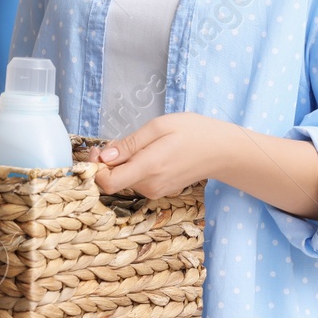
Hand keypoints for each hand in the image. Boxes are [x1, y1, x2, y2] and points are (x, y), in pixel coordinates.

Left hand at [86, 112, 234, 198]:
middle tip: (119, 141)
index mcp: (148, 168)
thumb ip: (130, 144)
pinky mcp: (160, 191)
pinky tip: (149, 154)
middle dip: (110, 162)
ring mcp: (156, 191)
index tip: (98, 150)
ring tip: (142, 145)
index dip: (96, 168)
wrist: (222, 151)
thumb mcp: (159, 127)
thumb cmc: (193, 132)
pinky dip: (135, 168)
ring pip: (125, 180)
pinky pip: (138, 181)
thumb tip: (105, 156)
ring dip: (124, 164)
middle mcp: (150, 185)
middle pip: (114, 180)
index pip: (107, 183)